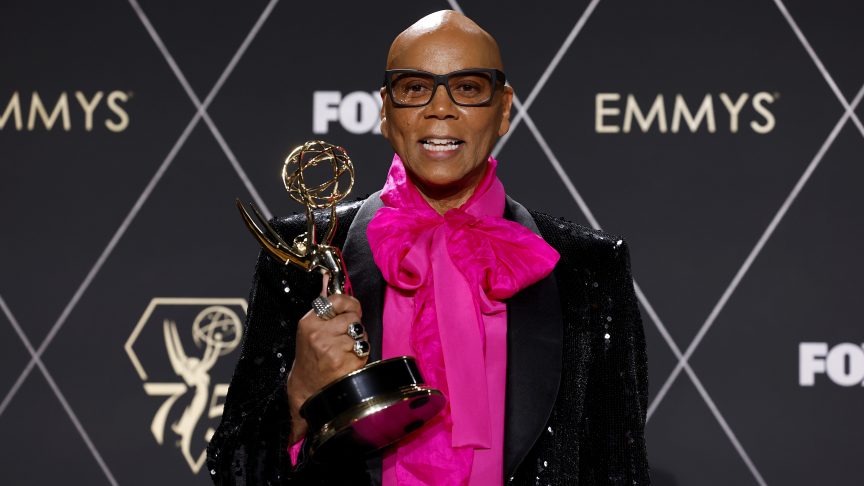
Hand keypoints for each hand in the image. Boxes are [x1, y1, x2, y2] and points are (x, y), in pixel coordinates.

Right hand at [286, 293, 366, 442]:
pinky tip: (348, 362)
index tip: (352, 311)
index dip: (350, 305)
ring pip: (360, 333)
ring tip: (345, 351)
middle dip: (354, 328)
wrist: (308, 389)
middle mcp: (318, 334)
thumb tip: (328, 277)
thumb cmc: (312, 357)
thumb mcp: (311, 329)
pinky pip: (364, 350)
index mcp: (309, 322)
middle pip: (353, 318)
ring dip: (358, 342)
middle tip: (344, 339)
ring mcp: (330, 348)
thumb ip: (324, 306)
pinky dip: (360, 356)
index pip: (337, 300)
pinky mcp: (343, 362)